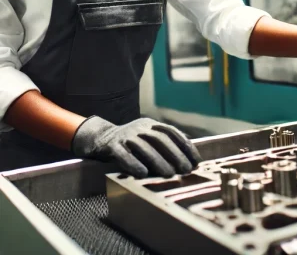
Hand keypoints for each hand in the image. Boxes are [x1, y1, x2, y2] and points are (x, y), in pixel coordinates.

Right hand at [71, 116, 200, 177]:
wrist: (100, 137)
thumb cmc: (130, 142)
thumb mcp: (147, 137)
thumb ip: (164, 143)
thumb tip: (188, 155)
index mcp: (150, 124)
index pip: (171, 132)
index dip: (184, 145)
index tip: (195, 160)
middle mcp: (140, 127)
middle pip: (160, 139)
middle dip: (175, 155)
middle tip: (185, 169)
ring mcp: (125, 135)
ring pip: (144, 147)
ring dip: (158, 161)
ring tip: (169, 174)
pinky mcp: (112, 145)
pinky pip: (123, 154)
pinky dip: (133, 164)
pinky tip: (142, 173)